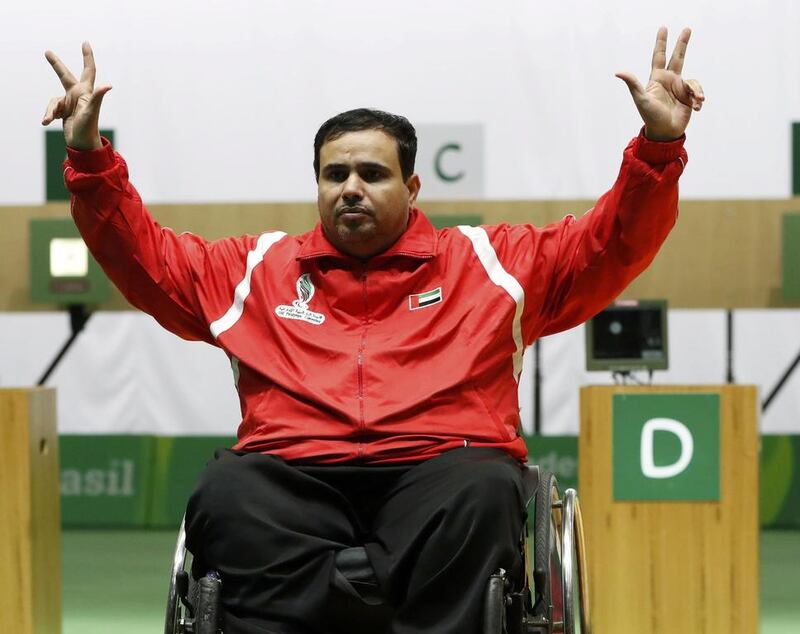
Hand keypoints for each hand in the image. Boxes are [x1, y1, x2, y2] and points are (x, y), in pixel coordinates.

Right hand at [42, 42, 110, 150]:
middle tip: (47, 53)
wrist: (82, 145)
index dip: (87, 56)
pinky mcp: (64, 111)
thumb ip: (98, 97)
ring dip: (50, 109)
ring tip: (49, 120)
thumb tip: (108, 85)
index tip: (85, 43)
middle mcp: (78, 95)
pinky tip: (46, 122)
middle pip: (65, 76)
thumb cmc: (88, 128)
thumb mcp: (91, 111)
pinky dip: (48, 114)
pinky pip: (52, 109)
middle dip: (56, 65)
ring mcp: (70, 103)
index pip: (88, 70)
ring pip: (54, 99)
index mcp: (86, 92)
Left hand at [616, 27, 703, 141]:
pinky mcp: (689, 97)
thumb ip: (632, 84)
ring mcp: (680, 88)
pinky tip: (696, 107)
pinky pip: (698, 92)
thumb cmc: (650, 116)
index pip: (659, 56)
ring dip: (696, 90)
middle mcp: (669, 81)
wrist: (664, 133)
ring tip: (696, 101)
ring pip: (692, 81)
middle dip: (682, 43)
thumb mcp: (641, 99)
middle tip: (687, 29)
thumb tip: (618, 72)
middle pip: (678, 57)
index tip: (663, 28)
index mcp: (657, 78)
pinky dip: (698, 98)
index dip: (661, 42)